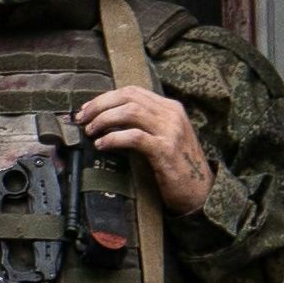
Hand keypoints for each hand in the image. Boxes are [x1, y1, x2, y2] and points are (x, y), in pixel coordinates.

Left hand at [75, 85, 212, 215]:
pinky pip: (134, 137)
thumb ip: (144, 124)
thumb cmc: (177, 166)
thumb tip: (107, 119)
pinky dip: (113, 138)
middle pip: (128, 97)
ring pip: (129, 112)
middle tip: (82, 120)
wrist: (201, 191)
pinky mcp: (165, 150)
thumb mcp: (164, 137)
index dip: (105, 98)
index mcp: (170, 107)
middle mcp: (171, 114)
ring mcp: (170, 131)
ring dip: (104, 120)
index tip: (87, 109)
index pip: (132, 91)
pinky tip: (102, 145)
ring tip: (91, 132)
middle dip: (99, 106)